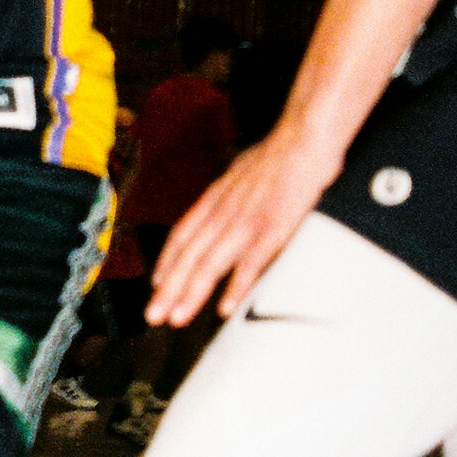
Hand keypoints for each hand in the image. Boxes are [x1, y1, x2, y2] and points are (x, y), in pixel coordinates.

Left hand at [147, 120, 344, 325]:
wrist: (303, 137)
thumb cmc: (277, 155)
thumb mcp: (240, 173)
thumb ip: (229, 196)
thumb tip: (221, 207)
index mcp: (215, 198)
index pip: (182, 234)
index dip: (167, 262)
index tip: (157, 284)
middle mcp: (222, 212)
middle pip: (188, 256)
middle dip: (168, 289)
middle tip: (154, 315)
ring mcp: (245, 222)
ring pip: (209, 263)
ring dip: (190, 294)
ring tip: (177, 318)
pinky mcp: (270, 229)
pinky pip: (248, 264)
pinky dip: (235, 288)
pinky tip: (224, 308)